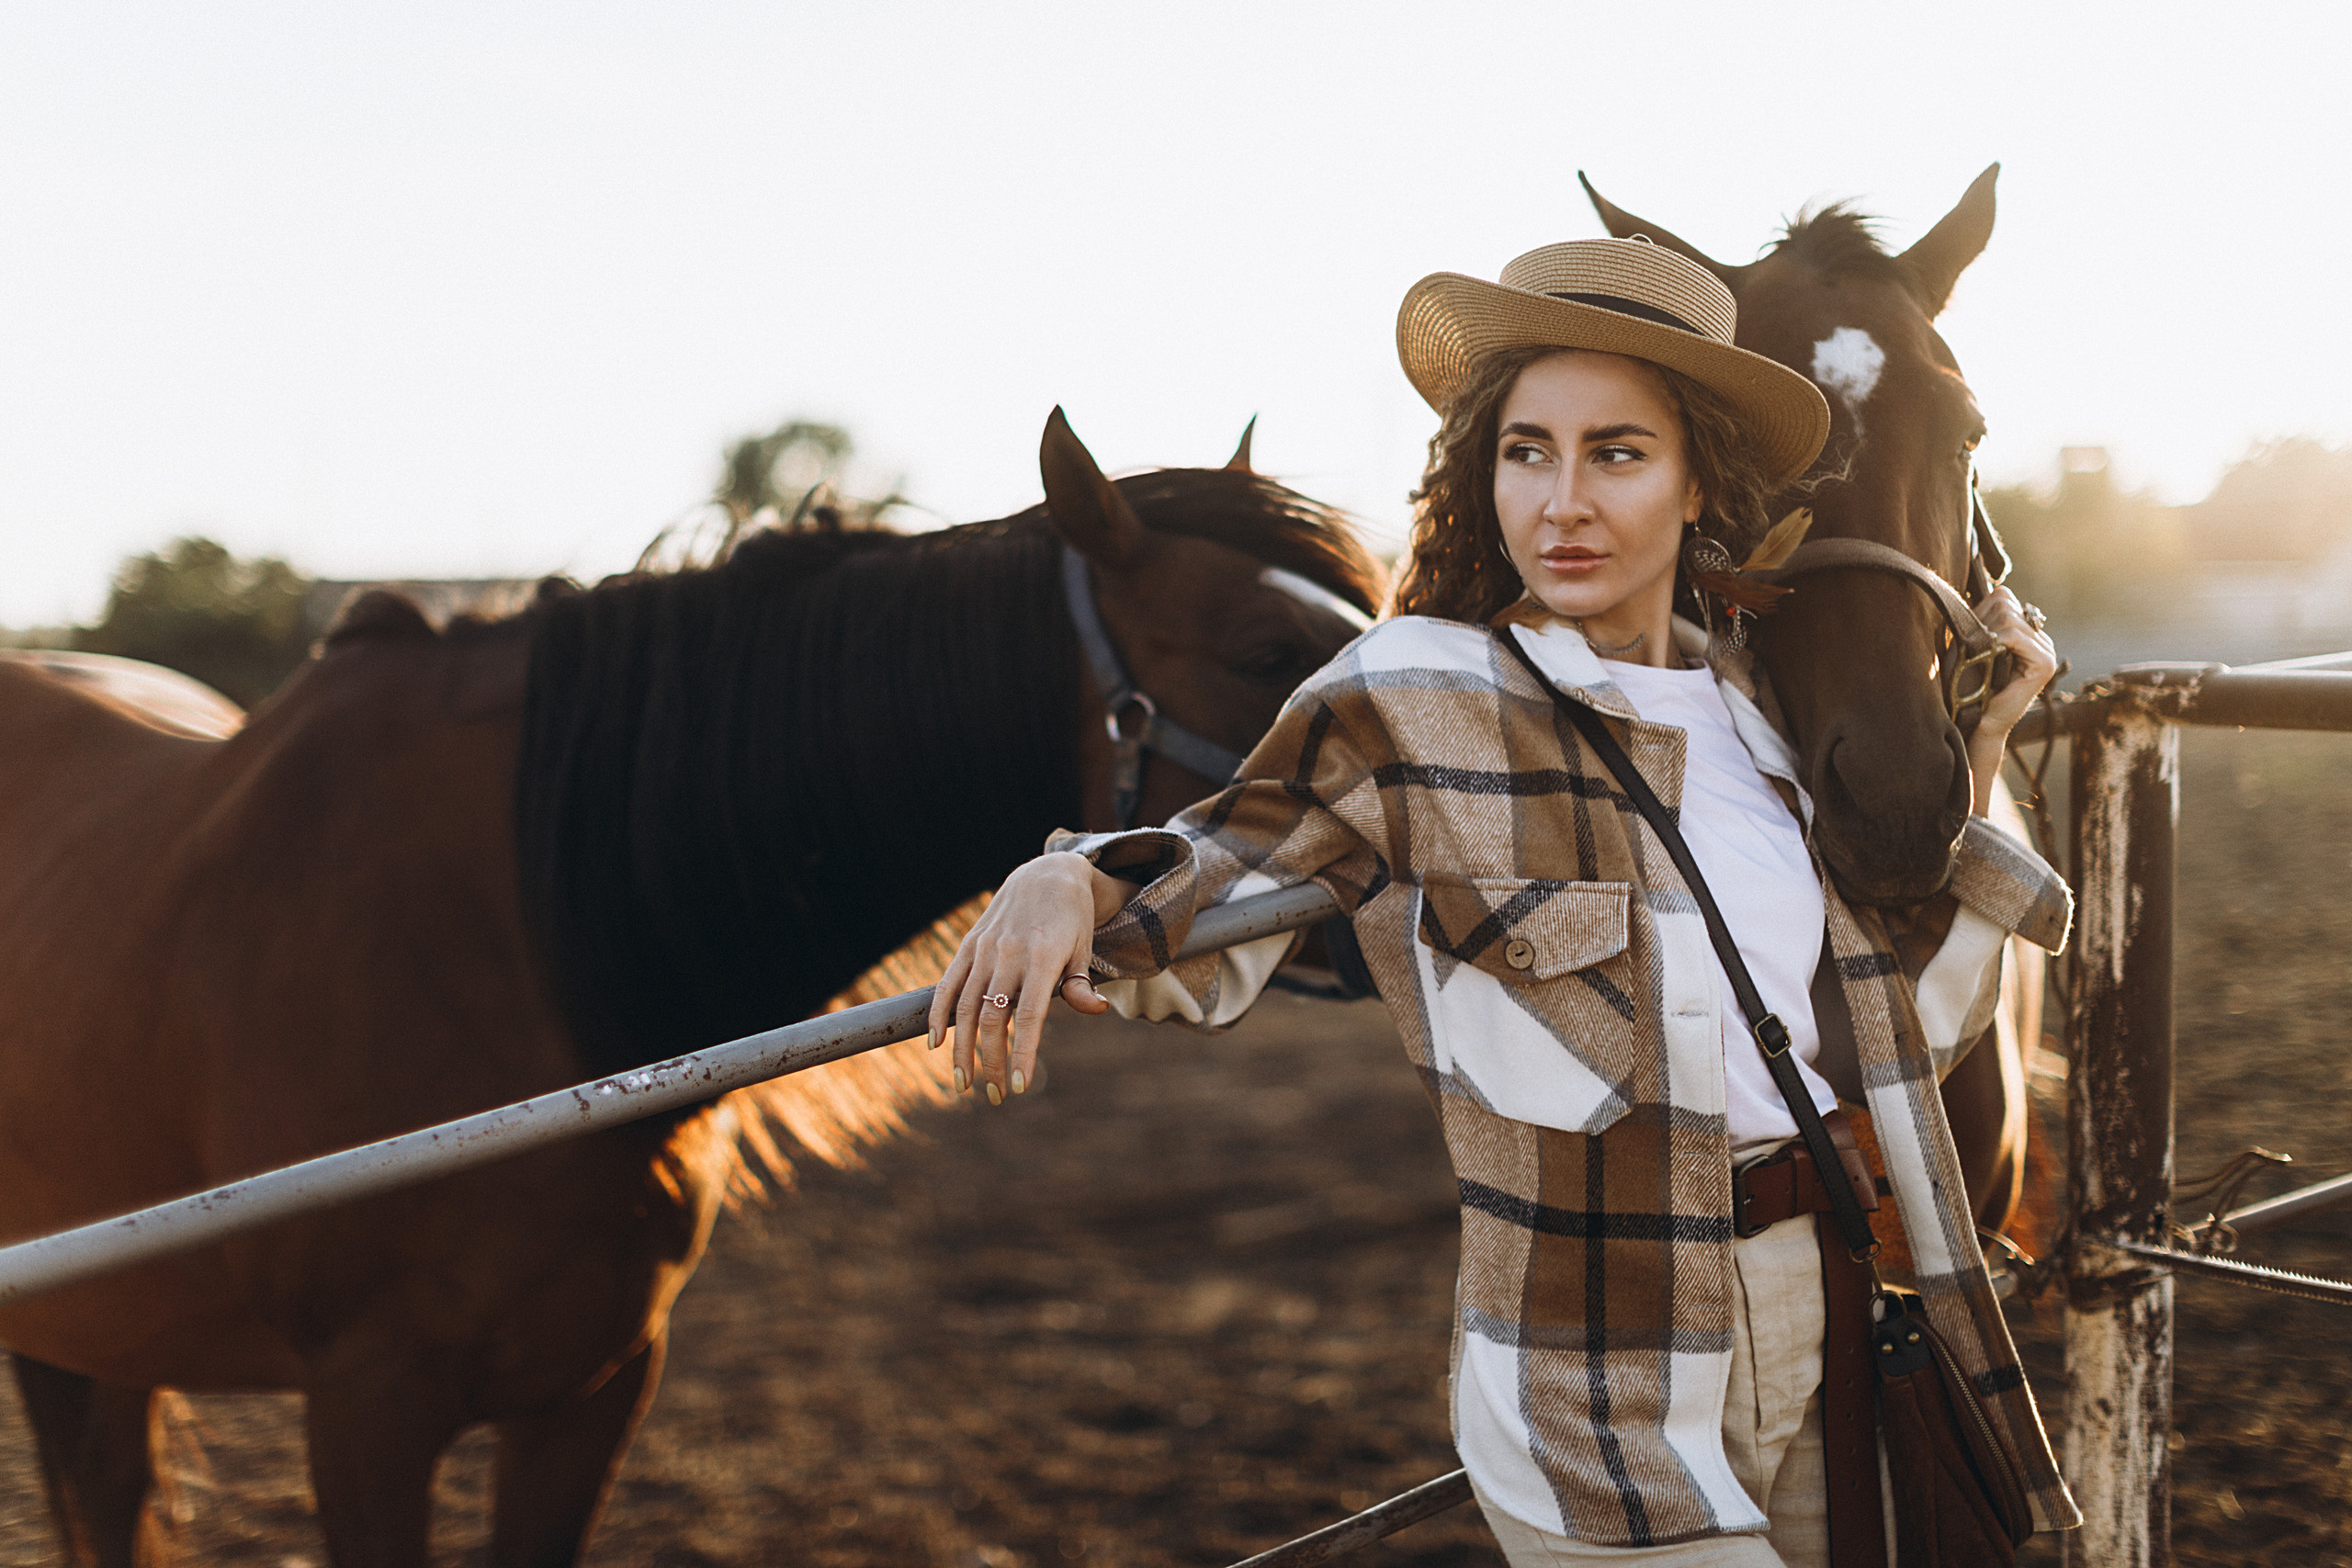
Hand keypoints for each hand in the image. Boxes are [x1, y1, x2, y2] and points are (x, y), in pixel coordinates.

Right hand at [925, 852, 1131, 1104]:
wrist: (1046, 874)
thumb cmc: (1072, 920)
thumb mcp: (1084, 949)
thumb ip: (1082, 984)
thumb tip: (1097, 1011)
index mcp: (1043, 957)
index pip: (1029, 1017)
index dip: (1022, 1054)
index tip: (1020, 1087)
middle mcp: (1009, 954)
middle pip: (992, 1019)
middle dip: (991, 1062)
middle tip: (996, 1095)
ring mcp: (984, 949)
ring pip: (964, 1007)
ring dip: (961, 1050)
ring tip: (963, 1084)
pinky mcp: (968, 946)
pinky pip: (947, 985)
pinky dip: (938, 1014)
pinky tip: (934, 1044)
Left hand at [1965, 586, 2057, 815]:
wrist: (1975, 720)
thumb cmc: (1967, 684)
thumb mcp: (1970, 643)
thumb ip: (1980, 617)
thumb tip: (1984, 589)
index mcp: (2025, 630)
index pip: (2003, 596)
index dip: (1979, 612)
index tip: (1971, 639)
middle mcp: (2039, 637)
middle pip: (2005, 604)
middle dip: (1981, 625)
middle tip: (1974, 654)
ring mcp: (2046, 649)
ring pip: (2008, 618)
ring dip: (1985, 637)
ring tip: (1981, 661)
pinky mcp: (2044, 663)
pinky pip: (2015, 636)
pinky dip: (1996, 644)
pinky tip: (1991, 662)